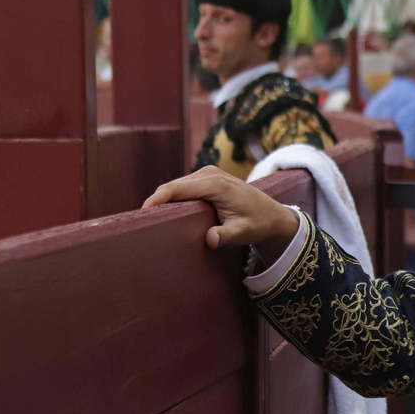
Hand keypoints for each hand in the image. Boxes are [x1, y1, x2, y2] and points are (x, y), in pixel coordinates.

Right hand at [143, 166, 301, 257]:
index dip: (157, 200)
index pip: (177, 189)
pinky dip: (173, 197)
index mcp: (215, 185)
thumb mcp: (244, 233)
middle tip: (141, 222)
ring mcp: (208, 174)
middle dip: (156, 201)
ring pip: (176, 186)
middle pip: (172, 186)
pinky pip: (183, 187)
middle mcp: (210, 174)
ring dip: (164, 200)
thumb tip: (210, 239)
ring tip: (150, 219)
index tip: (142, 212)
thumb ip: (226, 236)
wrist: (273, 215)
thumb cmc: (258, 224)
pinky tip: (166, 213)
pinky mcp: (207, 178)